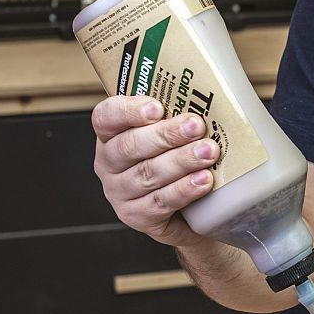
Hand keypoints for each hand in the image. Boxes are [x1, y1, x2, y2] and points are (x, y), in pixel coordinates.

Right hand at [91, 95, 217, 247]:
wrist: (189, 211)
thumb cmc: (178, 163)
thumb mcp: (170, 135)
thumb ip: (175, 116)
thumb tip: (206, 96)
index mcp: (110, 135)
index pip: (106, 117)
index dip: (129, 111)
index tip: (157, 107)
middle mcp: (109, 163)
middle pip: (130, 146)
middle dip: (166, 134)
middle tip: (196, 126)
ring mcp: (119, 192)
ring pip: (148, 173)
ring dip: (181, 160)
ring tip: (207, 152)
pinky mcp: (136, 216)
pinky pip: (160, 201)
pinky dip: (183, 189)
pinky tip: (202, 180)